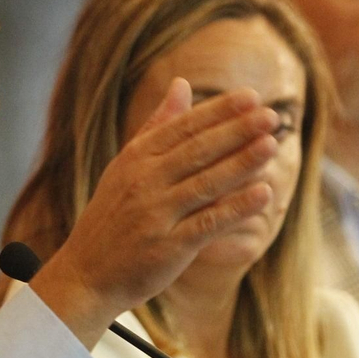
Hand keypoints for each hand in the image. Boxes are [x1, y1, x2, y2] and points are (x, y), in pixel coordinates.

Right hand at [39, 78, 279, 322]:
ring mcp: (155, 214)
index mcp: (135, 159)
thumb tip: (182, 84)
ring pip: (205, 183)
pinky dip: (236, 208)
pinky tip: (263, 194)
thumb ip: (157, 126)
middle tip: (271, 116)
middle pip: (197, 151)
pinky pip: (207, 224)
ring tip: (272, 144)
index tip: (250, 97)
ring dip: (241, 163)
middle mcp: (144, 182)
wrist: (86, 273)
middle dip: (236, 131)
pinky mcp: (167, 247)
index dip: (218, 112)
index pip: (182, 128)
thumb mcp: (126, 165)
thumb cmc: (112, 216)